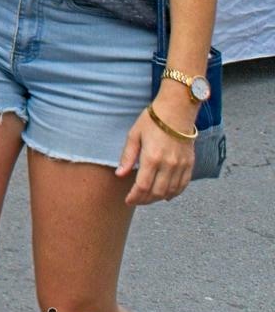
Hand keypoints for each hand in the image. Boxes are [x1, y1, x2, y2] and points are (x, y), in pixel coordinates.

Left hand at [117, 91, 199, 205]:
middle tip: (136, 200)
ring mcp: (181, 165)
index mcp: (152, 158)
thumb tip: (120, 174)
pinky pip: (183, 184)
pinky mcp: (190, 163)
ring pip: (170, 191)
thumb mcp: (133, 135)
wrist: (177, 110)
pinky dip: (174, 193)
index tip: (128, 200)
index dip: (135, 197)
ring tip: (148, 198)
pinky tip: (166, 195)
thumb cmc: (152, 120)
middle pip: (157, 192)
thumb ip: (128, 157)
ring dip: (158, 198)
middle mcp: (169, 164)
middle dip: (145, 200)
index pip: (143, 186)